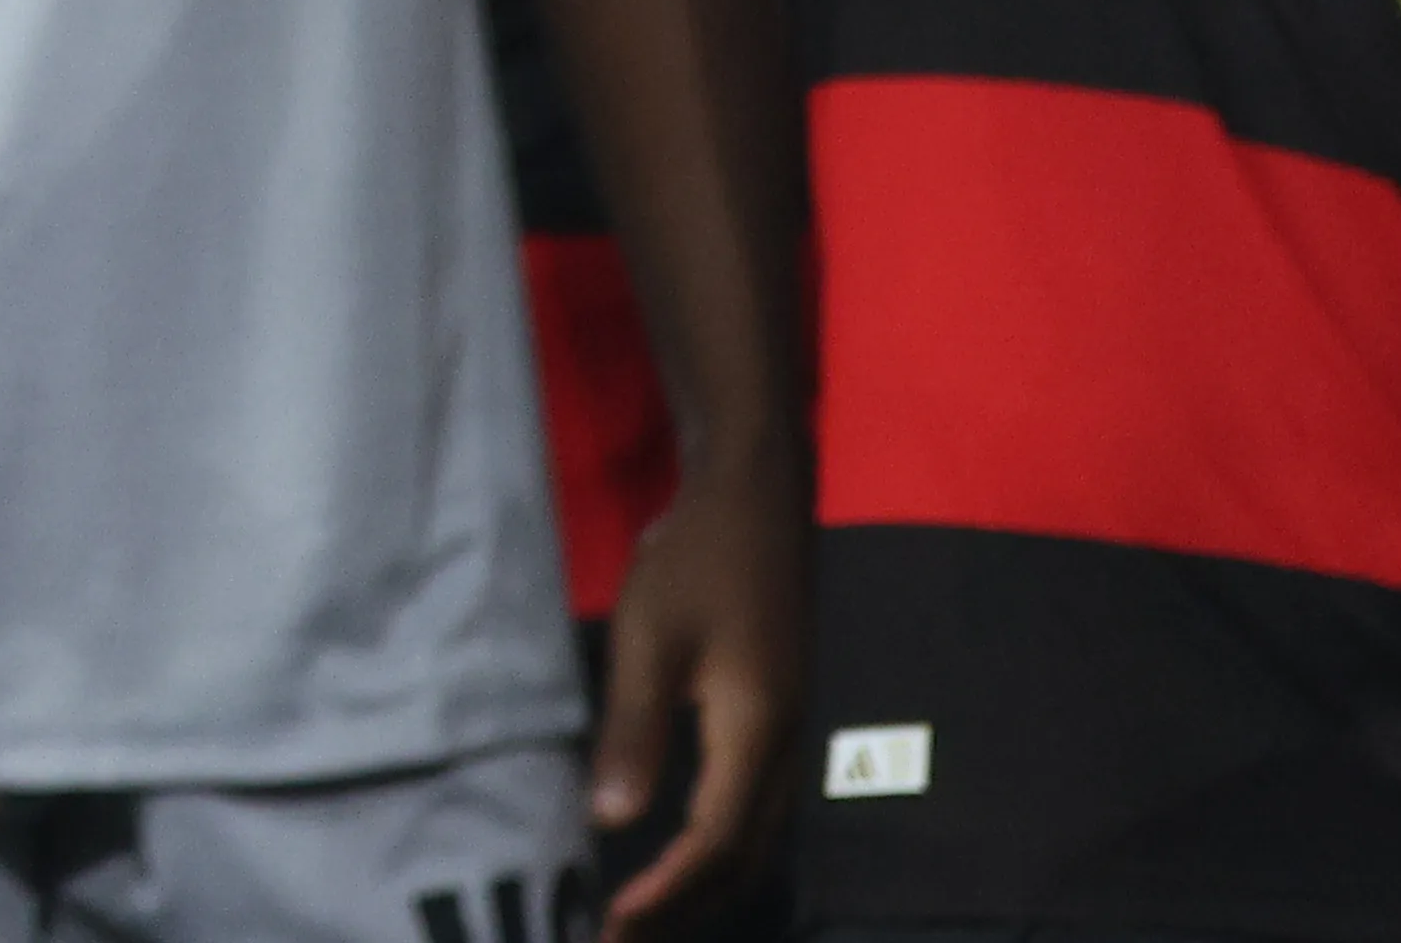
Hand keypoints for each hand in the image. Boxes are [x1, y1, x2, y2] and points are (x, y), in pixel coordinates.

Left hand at [586, 449, 803, 929]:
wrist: (756, 501)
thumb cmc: (697, 559)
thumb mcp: (649, 637)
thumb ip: (635, 729)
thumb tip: (611, 819)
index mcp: (758, 731)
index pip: (715, 843)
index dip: (666, 894)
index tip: (612, 925)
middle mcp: (786, 749)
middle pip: (744, 859)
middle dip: (683, 908)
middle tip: (615, 937)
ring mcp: (789, 738)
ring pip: (755, 842)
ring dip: (700, 886)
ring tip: (639, 916)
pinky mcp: (778, 723)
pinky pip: (753, 812)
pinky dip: (713, 850)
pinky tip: (671, 856)